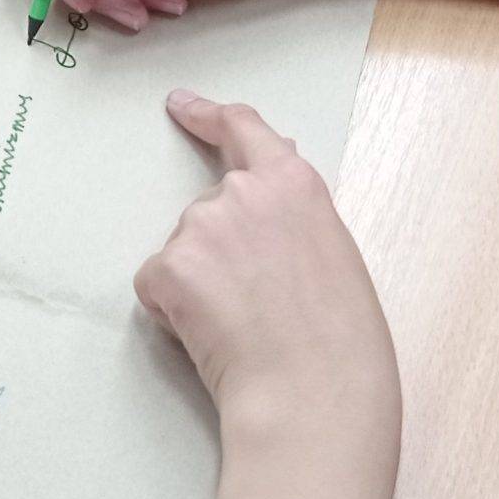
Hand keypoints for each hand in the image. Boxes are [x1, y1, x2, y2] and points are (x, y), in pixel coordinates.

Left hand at [135, 91, 397, 439]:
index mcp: (294, 182)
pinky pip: (157, 285)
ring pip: (183, 251)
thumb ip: (293, 212)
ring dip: (199, 283)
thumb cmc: (341, 341)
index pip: (242, 129)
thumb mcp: (333, 252)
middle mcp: (242, 192)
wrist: (315, 394)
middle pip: (209, 208)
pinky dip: (173, 312)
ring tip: (243, 326)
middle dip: (219, 250)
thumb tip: (264, 184)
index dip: (207, 115)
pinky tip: (212, 336)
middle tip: (257, 305)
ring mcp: (201, 226)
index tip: (182, 105)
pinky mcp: (170, 266)